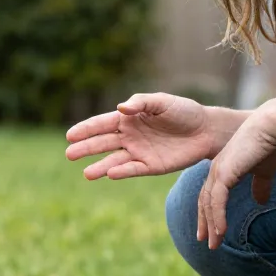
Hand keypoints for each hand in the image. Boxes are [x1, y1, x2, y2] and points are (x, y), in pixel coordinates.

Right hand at [65, 93, 236, 179]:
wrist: (206, 130)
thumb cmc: (183, 112)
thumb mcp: (163, 102)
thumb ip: (141, 103)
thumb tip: (121, 108)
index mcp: (128, 118)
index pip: (102, 124)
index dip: (86, 129)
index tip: (70, 135)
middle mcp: (129, 136)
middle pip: (102, 143)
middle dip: (86, 148)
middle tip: (69, 154)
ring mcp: (138, 152)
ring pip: (113, 160)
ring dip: (100, 166)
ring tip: (86, 174)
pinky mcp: (150, 166)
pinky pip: (133, 169)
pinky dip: (122, 171)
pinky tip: (110, 173)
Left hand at [197, 108, 275, 249]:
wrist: (275, 126)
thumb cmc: (272, 144)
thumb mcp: (265, 171)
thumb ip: (260, 185)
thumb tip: (261, 200)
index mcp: (224, 168)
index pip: (211, 195)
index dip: (210, 213)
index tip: (211, 231)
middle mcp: (217, 169)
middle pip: (205, 201)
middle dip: (205, 223)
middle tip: (206, 243)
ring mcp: (219, 170)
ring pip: (209, 203)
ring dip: (211, 225)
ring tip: (214, 244)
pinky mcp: (225, 172)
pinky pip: (217, 200)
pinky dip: (218, 217)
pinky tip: (221, 231)